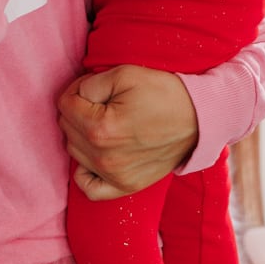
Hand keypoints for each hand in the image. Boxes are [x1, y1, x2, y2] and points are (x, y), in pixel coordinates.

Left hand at [57, 66, 199, 199]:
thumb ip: (89, 84)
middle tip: (101, 101)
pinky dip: (85, 172)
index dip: (76, 89)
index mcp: (100, 128)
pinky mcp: (125, 186)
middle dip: (78, 109)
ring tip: (104, 121)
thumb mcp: (125, 74)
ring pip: (74, 152)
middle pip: (67, 128)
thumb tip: (75, 96)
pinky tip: (95, 155)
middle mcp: (103, 158)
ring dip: (81, 135)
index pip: (64, 104)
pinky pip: (89, 189)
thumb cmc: (164, 93)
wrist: (199, 118)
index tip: (93, 86)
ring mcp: (114, 176)